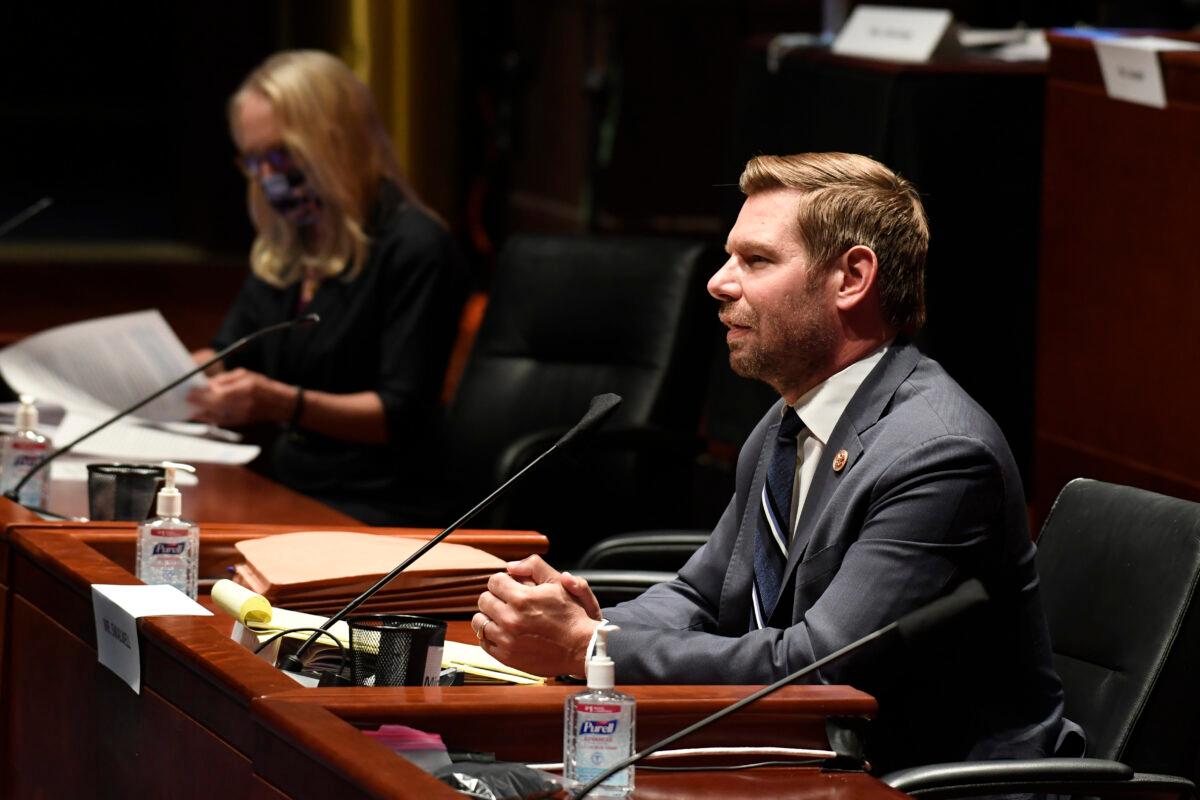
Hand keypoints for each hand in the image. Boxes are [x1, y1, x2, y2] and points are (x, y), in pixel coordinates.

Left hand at [187, 368, 289, 426]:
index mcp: (246, 390)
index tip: (189, 393)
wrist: (280, 404)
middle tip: (186, 399)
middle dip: (198, 404)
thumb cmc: (263, 386)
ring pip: (215, 416)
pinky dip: (208, 417)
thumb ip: (225, 380)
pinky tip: (199, 413)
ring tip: (189, 407)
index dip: (203, 396)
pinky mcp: (239, 422)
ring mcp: (241, 416)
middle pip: (215, 407)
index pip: (220, 395)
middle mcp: (243, 405)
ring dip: (200, 412)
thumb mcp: (245, 375)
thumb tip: (207, 384)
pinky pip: (219, 421)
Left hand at [473, 565, 601, 676]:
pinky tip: (503, 632)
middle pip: (484, 600)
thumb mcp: (558, 583)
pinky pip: (484, 642)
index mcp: (522, 599)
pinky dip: (490, 635)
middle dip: (495, 597)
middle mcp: (511, 619)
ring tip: (503, 617)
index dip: (503, 581)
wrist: (580, 648)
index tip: (510, 587)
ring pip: (479, 621)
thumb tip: (510, 566)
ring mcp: (507, 640)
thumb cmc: (571, 616)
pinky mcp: (506, 656)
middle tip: (508, 602)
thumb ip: (534, 567)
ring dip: (489, 616)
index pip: (494, 581)